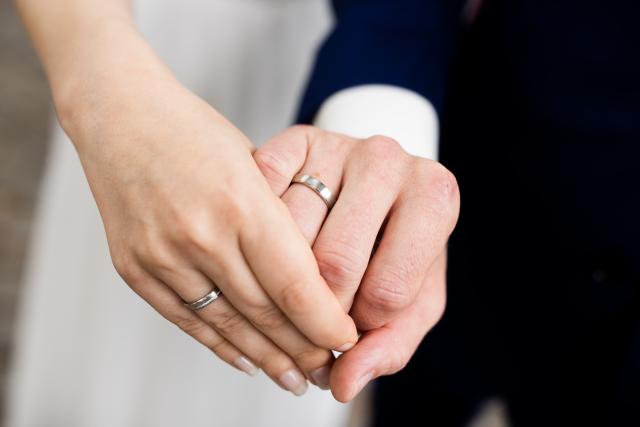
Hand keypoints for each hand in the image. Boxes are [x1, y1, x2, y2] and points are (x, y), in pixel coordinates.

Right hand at [56, 32, 357, 394]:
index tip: (348, 339)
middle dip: (302, 348)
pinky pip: (186, 320)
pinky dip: (221, 345)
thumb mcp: (252, 163)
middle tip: (329, 368)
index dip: (325, 322)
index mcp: (240, 200)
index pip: (294, 284)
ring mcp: (162, 254)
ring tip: (295, 379)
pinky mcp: (135, 267)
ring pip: (227, 324)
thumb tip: (312, 279)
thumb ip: (279, 219)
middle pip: (264, 312)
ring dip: (266, 358)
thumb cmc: (195, 132)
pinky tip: (248, 362)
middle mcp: (200, 232)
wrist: (120, 116)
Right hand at [254, 125, 459, 400]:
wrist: (374, 187)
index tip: (354, 324)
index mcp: (435, 196)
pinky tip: (272, 247)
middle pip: (334, 264)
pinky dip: (258, 234)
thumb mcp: (412, 301)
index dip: (363, 326)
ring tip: (296, 279)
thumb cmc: (396, 246)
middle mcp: (388, 159)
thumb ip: (390, 344)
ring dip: (283, 275)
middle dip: (319, 307)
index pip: (388, 291)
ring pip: (287, 235)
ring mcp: (338, 144)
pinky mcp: (294, 139)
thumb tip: (343, 382)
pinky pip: (262, 201)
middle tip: (318, 311)